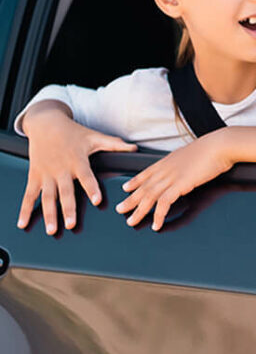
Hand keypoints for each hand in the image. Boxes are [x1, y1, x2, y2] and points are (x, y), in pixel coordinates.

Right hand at [18, 103, 136, 234]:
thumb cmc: (73, 132)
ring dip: (49, 214)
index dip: (92, 188)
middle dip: (68, 208)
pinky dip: (25, 210)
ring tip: (52, 229)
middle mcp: (61, 169)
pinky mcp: (34, 176)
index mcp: (77, 160)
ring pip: (47, 197)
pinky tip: (22, 223)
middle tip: (71, 224)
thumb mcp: (94, 137)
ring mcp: (46, 174)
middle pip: (65, 192)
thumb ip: (114, 144)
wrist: (46, 124)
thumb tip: (135, 148)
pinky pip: (29, 195)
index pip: (86, 176)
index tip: (97, 200)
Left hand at [116, 133, 232, 230]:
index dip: (135, 181)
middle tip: (120, 210)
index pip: (146, 172)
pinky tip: (156, 224)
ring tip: (131, 221)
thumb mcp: (193, 152)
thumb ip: (185, 160)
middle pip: (143, 186)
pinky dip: (158, 215)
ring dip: (139, 211)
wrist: (220, 145)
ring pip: (149, 196)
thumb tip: (186, 164)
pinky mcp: (180, 185)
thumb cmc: (213, 147)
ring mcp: (172, 177)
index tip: (126, 188)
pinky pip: (164, 203)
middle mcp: (166, 168)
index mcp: (168, 160)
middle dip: (130, 199)